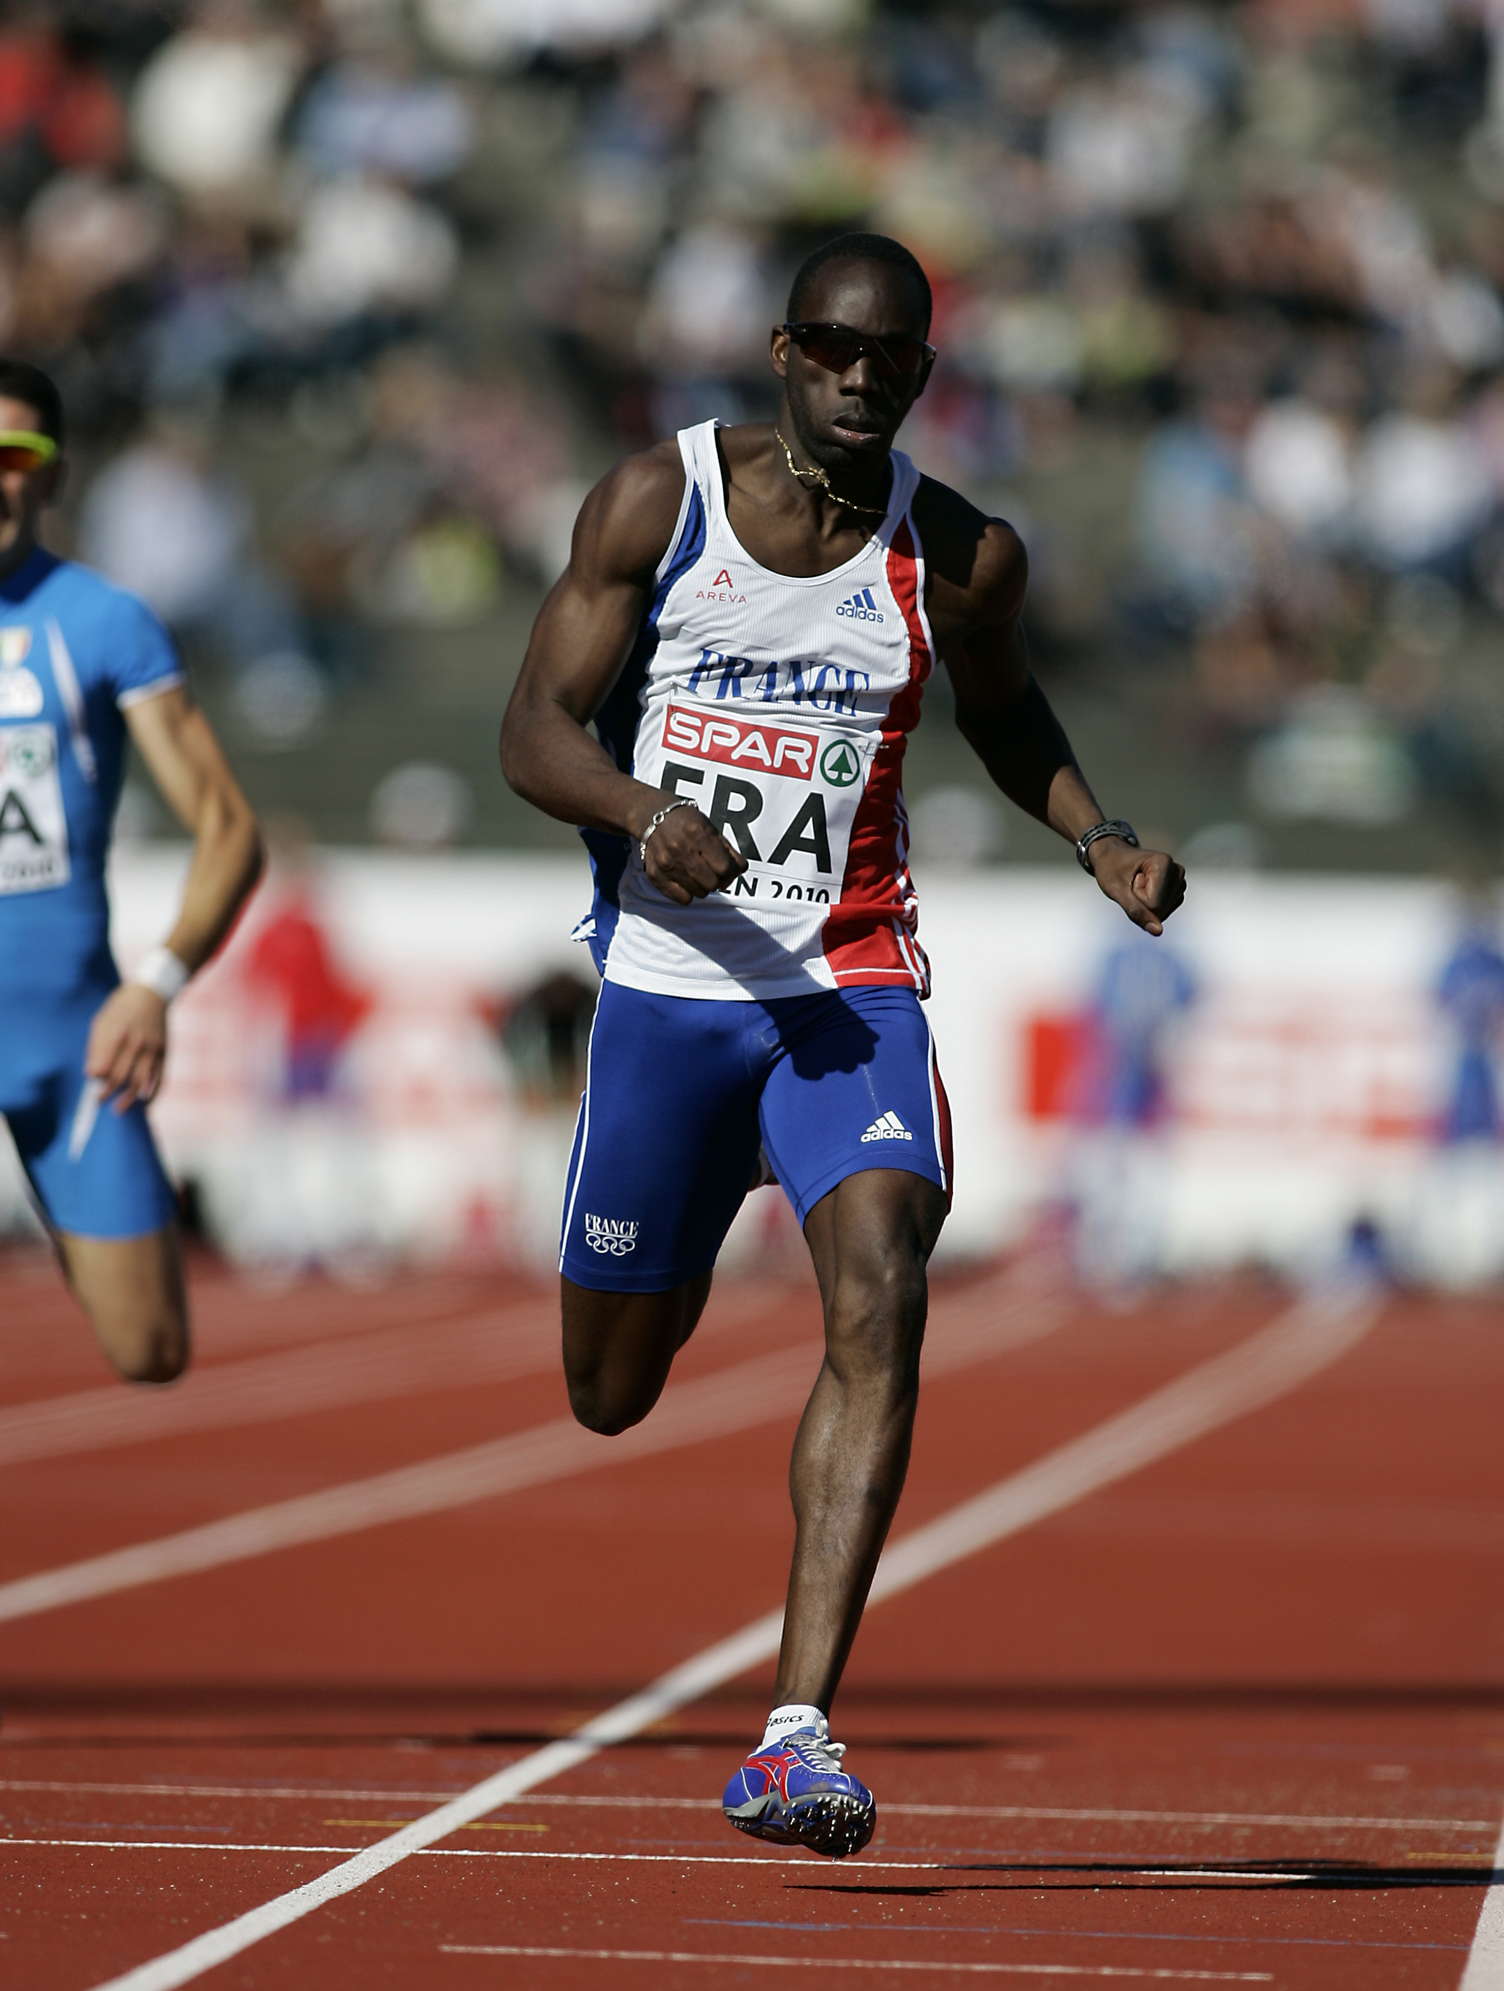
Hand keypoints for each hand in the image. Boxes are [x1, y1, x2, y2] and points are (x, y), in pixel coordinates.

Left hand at [84, 982, 168, 1109]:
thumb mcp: (102, 1021)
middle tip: (100, 1102)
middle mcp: (137, 1042)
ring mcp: (153, 1048)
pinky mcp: (165, 1052)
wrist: (153, 992)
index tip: (92, 1093)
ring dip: (129, 1098)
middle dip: (109, 1093)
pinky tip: (144, 1101)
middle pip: (122, 1077)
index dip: (98, 1083)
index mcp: (117, 1033)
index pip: (106, 1067)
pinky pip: (160, 1077)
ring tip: (118, 1109)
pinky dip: (152, 1092)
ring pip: (141, 1081)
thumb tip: (92, 1074)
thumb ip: (97, 1047)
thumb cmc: (121, 1008)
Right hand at [639, 801, 747, 904]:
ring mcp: (667, 864)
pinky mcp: (656, 876)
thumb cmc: (684, 821)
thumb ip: (726, 849)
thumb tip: (738, 869)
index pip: (725, 868)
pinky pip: (682, 899)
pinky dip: (688, 893)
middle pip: (713, 883)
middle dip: (718, 880)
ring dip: (704, 887)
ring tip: (699, 874)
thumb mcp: (709, 827)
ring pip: (700, 893)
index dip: (732, 872)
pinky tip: (687, 881)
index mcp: (698, 834)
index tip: (729, 869)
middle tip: (714, 873)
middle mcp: (681, 850)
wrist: (651, 816)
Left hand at [1087, 839, 1185, 935]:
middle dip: (1141, 903)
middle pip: (1160, 909)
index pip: (1153, 904)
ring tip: (1137, 884)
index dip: (1135, 898)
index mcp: (1164, 863)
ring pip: (1163, 912)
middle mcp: (1177, 870)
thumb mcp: (1116, 890)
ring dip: (1145, 905)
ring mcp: (1179, 881)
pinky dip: (1151, 907)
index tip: (1130, 879)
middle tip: (1132, 883)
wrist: (1112, 856)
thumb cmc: (1111, 868)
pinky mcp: (1177, 890)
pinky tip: (1145, 890)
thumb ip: (1136, 911)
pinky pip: (1165, 911)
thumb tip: (1158, 932)